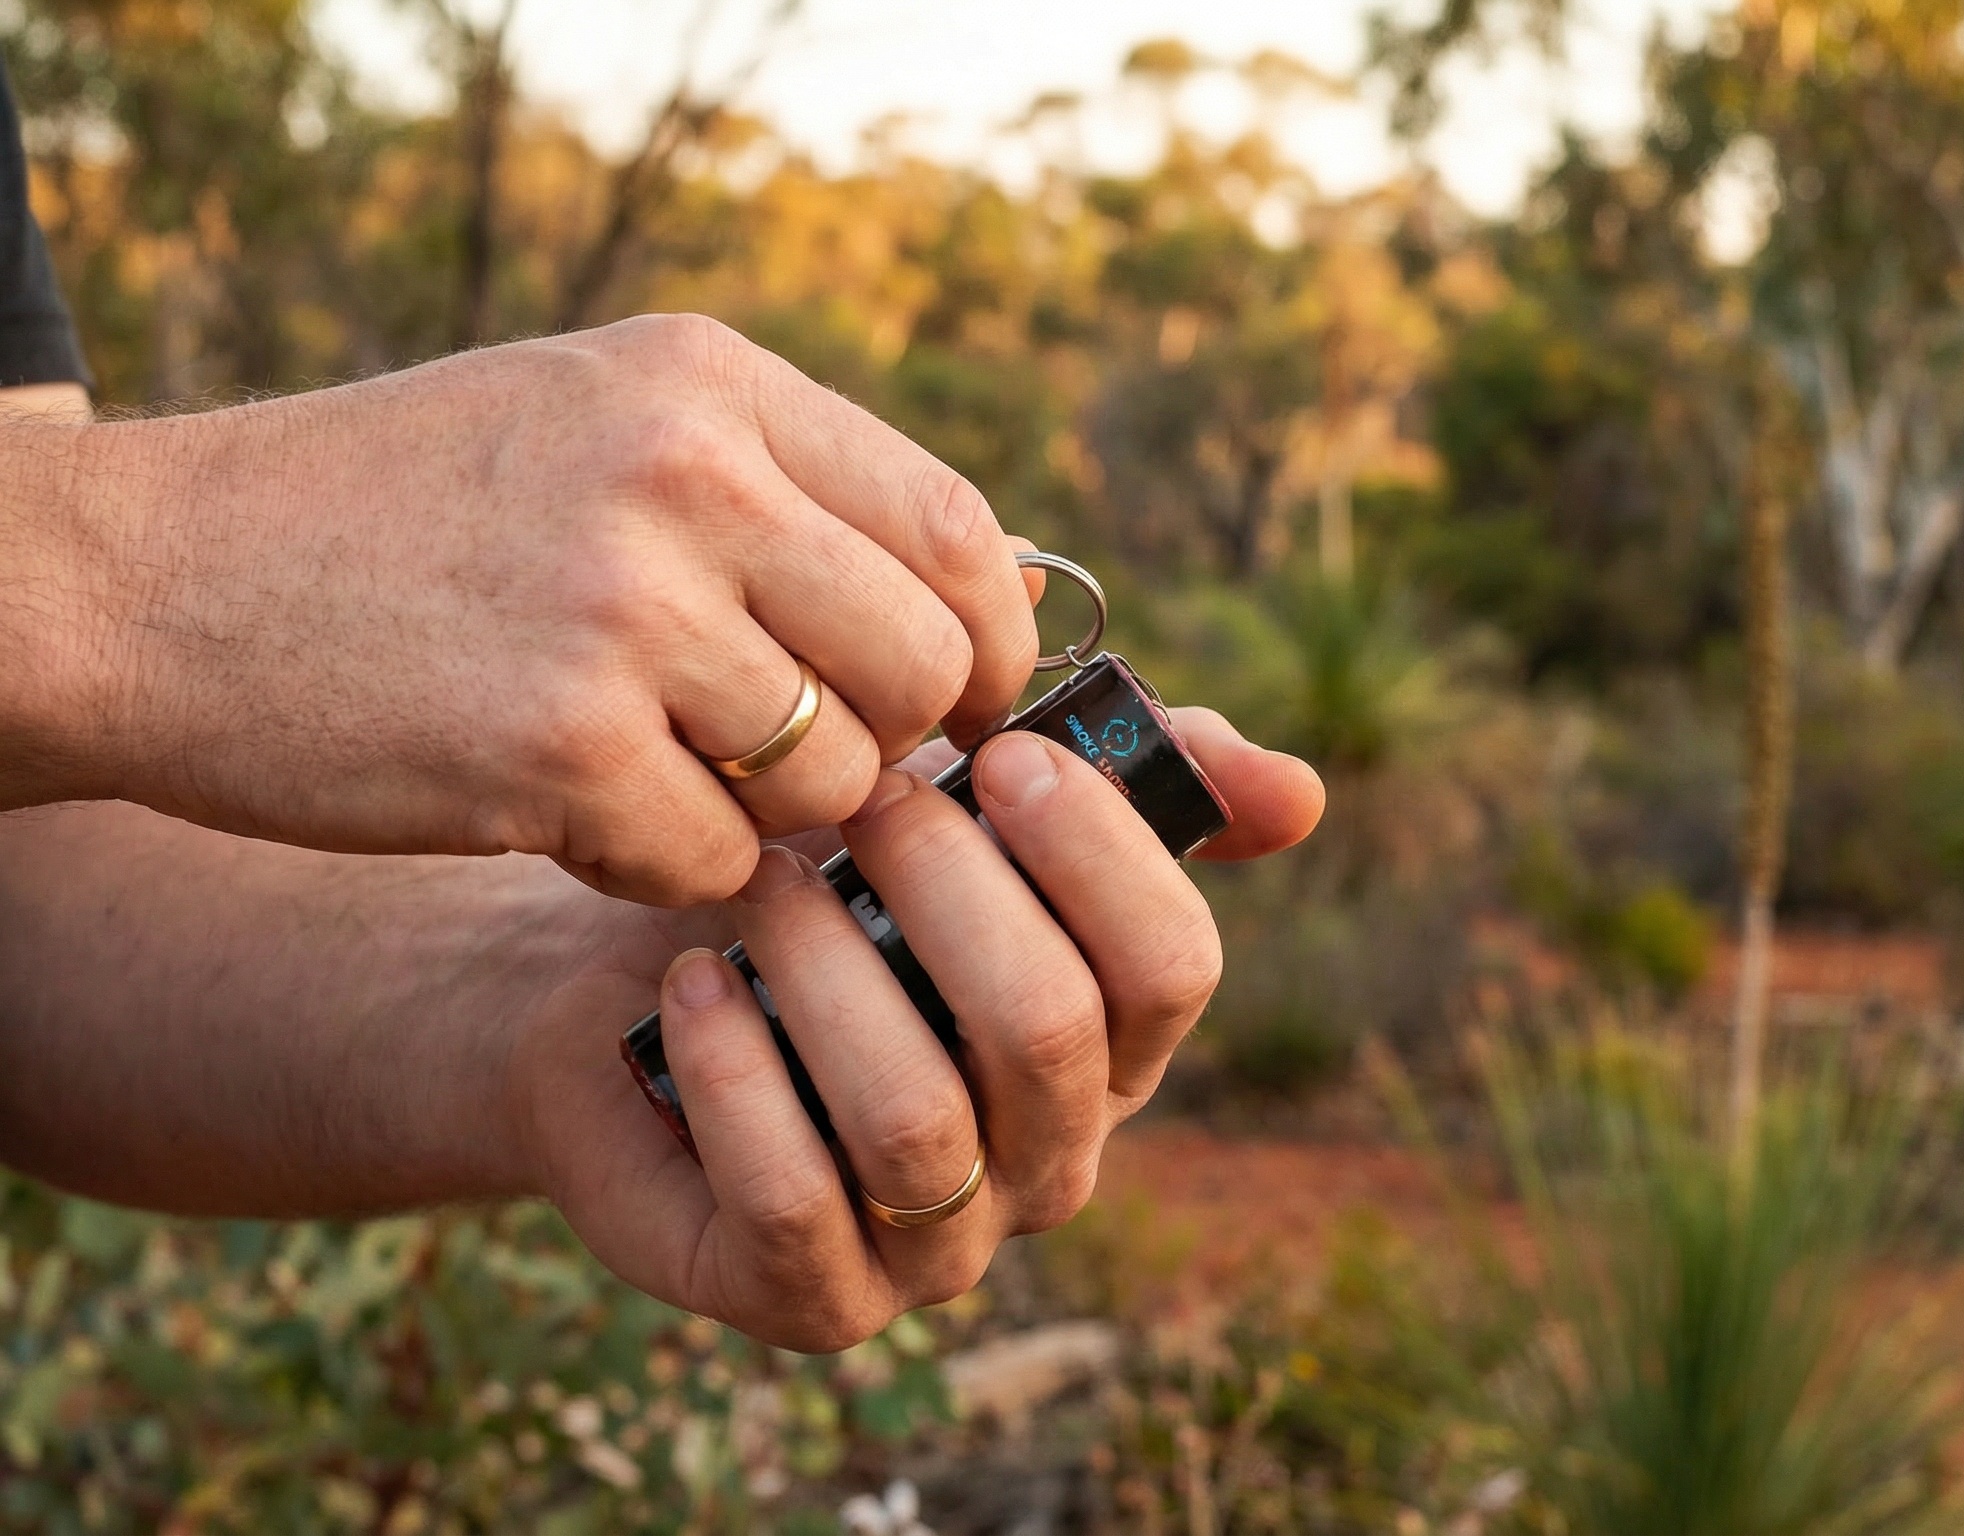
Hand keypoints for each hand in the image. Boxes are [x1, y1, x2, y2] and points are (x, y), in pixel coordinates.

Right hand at [10, 314, 1038, 904]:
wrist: (154, 579)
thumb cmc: (400, 513)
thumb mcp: (600, 421)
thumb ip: (783, 491)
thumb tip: (989, 594)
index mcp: (712, 387)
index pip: (955, 529)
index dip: (990, 641)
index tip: (966, 703)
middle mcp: (689, 479)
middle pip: (924, 666)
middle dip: (890, 745)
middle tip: (808, 768)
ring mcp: (625, 613)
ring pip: (832, 780)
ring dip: (767, 815)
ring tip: (657, 775)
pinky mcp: (558, 748)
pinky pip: (715, 860)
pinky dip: (664, 867)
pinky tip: (576, 817)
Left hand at [505, 707, 1323, 1351]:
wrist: (615, 986)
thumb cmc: (814, 883)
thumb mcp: (961, 801)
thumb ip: (1125, 776)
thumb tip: (1296, 794)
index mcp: (1111, 1041)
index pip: (1171, 966)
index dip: (1100, 856)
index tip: (1002, 755)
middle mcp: (1049, 1156)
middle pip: (1050, 1033)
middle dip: (952, 893)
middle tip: (863, 799)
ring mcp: (940, 1244)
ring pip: (918, 1121)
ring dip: (830, 977)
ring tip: (762, 884)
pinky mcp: (815, 1301)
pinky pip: (794, 1202)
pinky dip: (738, 1077)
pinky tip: (696, 983)